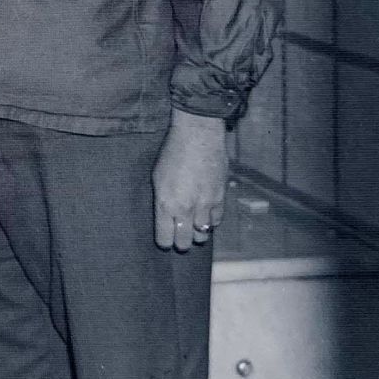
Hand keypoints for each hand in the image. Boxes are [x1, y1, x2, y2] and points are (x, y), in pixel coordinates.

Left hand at [153, 109, 230, 251]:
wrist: (198, 137)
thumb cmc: (172, 153)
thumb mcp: (158, 178)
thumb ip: (162, 201)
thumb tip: (167, 217)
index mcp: (165, 204)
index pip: (165, 239)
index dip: (165, 242)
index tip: (165, 239)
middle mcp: (185, 209)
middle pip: (185, 242)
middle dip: (181, 242)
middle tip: (180, 235)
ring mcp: (205, 205)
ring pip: (203, 234)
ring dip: (197, 232)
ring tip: (193, 224)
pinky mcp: (220, 198)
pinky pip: (217, 221)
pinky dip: (211, 221)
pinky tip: (206, 213)